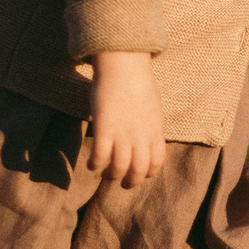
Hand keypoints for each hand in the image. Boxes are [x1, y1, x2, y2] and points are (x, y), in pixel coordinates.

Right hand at [86, 50, 166, 188]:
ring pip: (120, 168)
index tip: (141, 174)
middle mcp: (141, 135)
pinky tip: (91, 164)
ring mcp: (123, 133)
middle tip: (123, 183)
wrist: (123, 65)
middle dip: (131, 181)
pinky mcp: (105, 128)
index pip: (157, 161)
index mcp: (155, 130)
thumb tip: (146, 133)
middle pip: (139, 170)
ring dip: (112, 175)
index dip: (149, 172)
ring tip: (106, 174)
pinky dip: (95, 164)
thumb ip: (149, 123)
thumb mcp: (151, 105)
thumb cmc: (136, 80)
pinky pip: (100, 156)